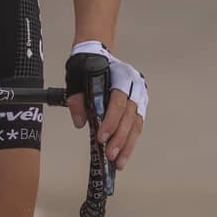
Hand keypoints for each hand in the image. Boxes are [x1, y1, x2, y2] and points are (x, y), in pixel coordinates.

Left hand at [65, 41, 146, 170]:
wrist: (98, 53)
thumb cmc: (88, 64)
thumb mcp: (76, 76)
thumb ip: (77, 99)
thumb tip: (80, 121)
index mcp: (121, 75)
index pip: (119, 102)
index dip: (111, 122)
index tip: (101, 137)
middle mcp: (135, 85)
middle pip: (130, 116)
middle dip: (120, 139)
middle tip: (110, 155)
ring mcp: (139, 96)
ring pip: (136, 124)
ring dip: (127, 145)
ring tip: (118, 162)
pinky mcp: (138, 106)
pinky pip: (136, 126)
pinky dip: (129, 142)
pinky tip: (122, 154)